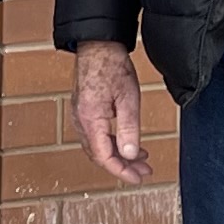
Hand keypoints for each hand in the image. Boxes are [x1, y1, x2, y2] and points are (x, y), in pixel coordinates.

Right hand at [72, 40, 149, 185]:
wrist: (97, 45)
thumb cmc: (112, 67)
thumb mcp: (128, 99)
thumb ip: (129, 129)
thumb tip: (131, 154)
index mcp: (90, 120)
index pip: (104, 157)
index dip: (121, 171)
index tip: (138, 177)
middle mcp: (81, 121)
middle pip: (99, 154)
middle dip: (123, 165)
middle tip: (144, 170)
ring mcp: (80, 115)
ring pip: (98, 146)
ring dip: (119, 154)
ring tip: (141, 158)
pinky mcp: (84, 110)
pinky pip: (96, 135)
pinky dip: (112, 143)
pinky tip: (126, 141)